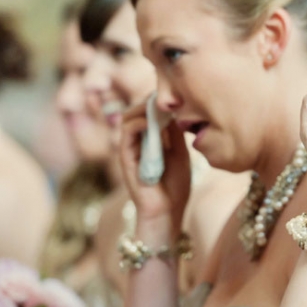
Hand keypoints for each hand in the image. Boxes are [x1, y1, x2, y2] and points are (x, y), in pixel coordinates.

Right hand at [119, 100, 191, 225]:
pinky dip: (138, 124)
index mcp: (152, 140)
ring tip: (158, 106)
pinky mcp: (125, 158)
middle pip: (136, 111)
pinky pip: (126, 135)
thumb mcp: (181, 154)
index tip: (173, 93)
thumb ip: (175, 133)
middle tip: (165, 96)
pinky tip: (151, 121)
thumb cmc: (176, 186)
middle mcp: (138, 142)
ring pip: (128, 118)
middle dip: (149, 101)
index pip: (149, 112)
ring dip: (142, 108)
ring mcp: (130, 150)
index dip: (158, 101)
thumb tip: (174, 110)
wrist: (168, 212)